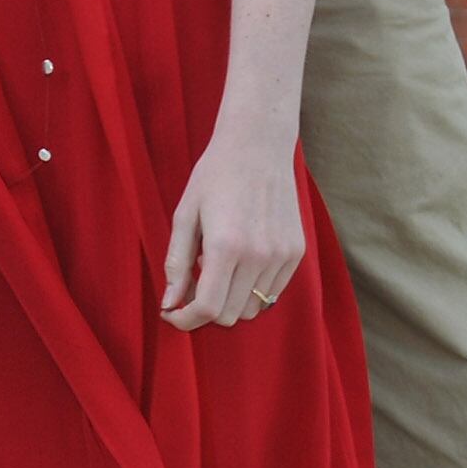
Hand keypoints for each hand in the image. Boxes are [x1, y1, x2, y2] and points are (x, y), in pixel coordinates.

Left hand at [162, 125, 305, 329]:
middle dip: (205, 310)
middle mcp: (259, 256)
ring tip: (215, 264)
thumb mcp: (185, 215)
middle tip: (190, 286)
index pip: (209, 308)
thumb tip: (169, 303)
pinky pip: (272, 292)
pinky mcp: (297, 254)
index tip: (172, 314)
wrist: (257, 149)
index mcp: (226, 246)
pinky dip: (251, 289)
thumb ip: (177, 263)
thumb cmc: (214, 178)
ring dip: (230, 299)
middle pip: (232, 314)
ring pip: (254, 308)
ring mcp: (283, 257)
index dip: (187, 319)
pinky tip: (237, 260)